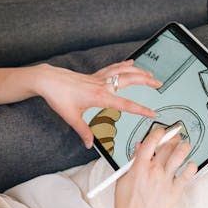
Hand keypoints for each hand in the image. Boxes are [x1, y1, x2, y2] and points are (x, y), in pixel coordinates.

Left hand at [35, 61, 161, 147]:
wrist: (48, 80)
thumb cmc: (58, 97)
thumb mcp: (71, 117)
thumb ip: (83, 132)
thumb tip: (89, 145)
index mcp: (100, 97)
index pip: (126, 104)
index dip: (141, 109)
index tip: (153, 113)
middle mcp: (102, 85)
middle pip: (130, 80)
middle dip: (146, 81)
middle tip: (160, 83)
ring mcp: (99, 78)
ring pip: (123, 71)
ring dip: (139, 71)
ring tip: (151, 74)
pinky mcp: (94, 75)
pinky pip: (113, 68)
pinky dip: (123, 65)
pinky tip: (131, 62)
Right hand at [109, 127, 197, 207]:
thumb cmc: (126, 203)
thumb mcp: (123, 178)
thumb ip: (132, 161)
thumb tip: (139, 148)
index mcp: (139, 166)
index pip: (151, 141)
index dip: (158, 132)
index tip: (161, 131)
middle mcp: (154, 171)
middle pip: (167, 147)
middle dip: (172, 138)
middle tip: (175, 136)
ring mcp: (165, 180)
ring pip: (179, 156)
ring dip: (184, 147)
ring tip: (185, 145)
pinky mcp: (174, 191)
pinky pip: (187, 175)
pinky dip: (191, 167)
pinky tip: (191, 165)